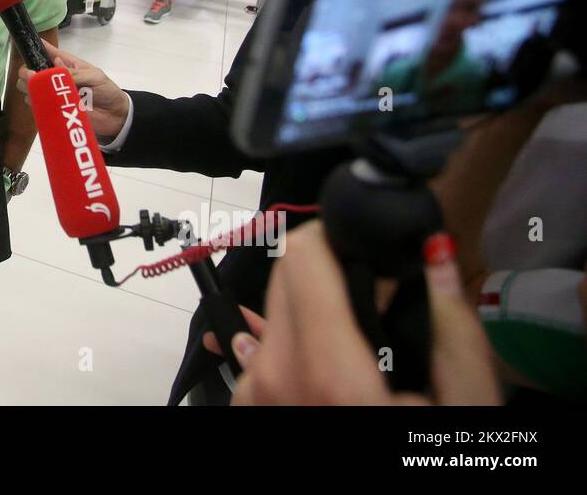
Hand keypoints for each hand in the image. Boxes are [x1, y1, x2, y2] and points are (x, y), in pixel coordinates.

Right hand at [15, 41, 130, 141]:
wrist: (114, 116)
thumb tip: (56, 65)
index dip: (34, 48)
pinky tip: (41, 103)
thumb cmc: (106, 90)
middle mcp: (54, 78)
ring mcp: (52, 94)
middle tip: (33, 77)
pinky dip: (36, 105)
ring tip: (38, 91)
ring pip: (29, 89)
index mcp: (65, 64)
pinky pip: (37, 107)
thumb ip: (76, 73)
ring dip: (30, 89)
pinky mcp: (53, 110)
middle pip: (30, 71)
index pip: (46, 52)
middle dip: (27, 73)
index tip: (26, 48)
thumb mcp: (95, 76)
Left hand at [219, 223, 500, 405]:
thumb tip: (434, 254)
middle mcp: (271, 378)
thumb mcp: (460, 407)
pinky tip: (331, 372)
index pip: (301, 256)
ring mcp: (250, 394)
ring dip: (313, 315)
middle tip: (375, 301)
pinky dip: (294, 348)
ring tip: (360, 349)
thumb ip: (449, 325)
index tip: (364, 245)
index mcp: (325, 373)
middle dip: (330, 276)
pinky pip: (262, 351)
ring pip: (273, 313)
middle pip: (285, 280)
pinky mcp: (242, 405)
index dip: (335, 238)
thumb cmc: (422, 465)